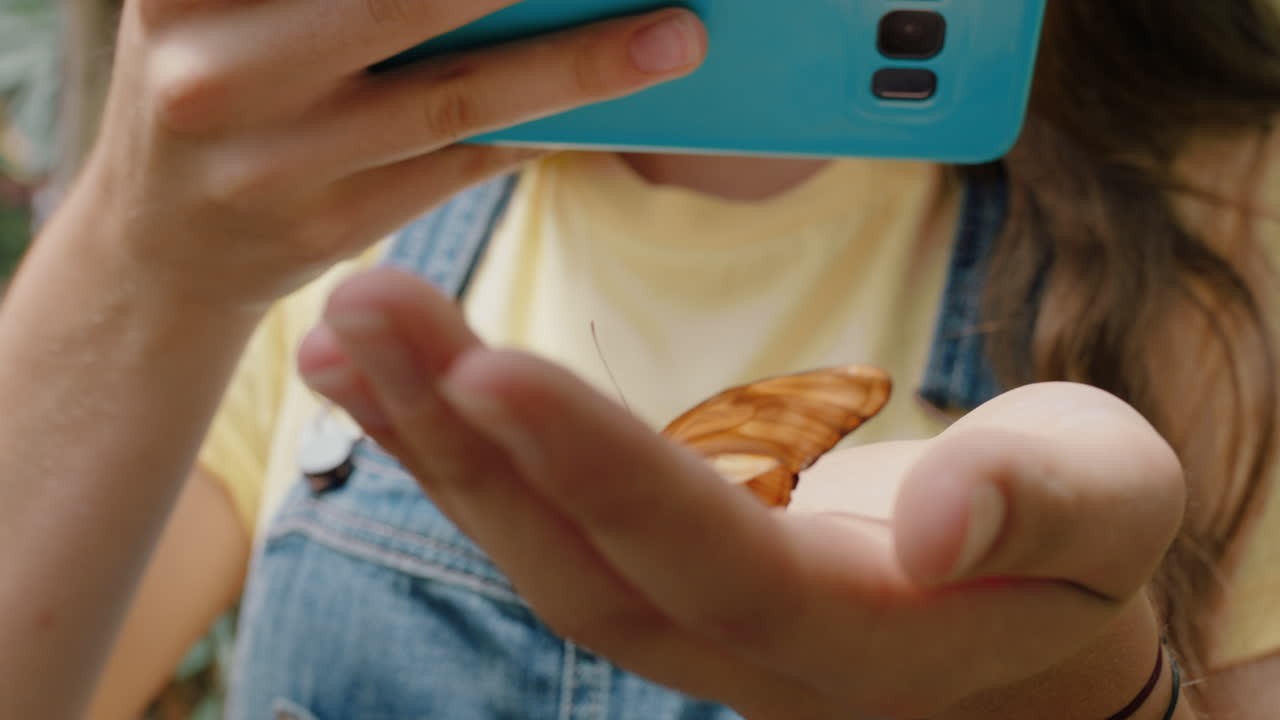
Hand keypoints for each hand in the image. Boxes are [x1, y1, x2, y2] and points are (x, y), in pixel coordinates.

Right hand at [66, 0, 704, 308]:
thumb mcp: (234, 8)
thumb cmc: (226, 81)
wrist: (161, 243)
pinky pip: (461, 168)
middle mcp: (211, 64)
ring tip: (678, 36)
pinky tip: (607, 100)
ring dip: (582, 63)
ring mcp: (269, 162)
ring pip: (459, 98)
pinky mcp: (327, 231)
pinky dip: (541, 128)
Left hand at [300, 268, 1186, 719]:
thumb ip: (1039, 508)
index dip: (602, 472)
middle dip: (470, 441)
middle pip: (583, 564)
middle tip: (369, 312)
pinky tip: (392, 382)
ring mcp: (693, 630)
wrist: (1025, 634)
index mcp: (862, 634)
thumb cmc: (1074, 549)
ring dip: (437, 443)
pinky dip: (461, 453)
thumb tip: (941, 522)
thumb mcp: (1106, 503)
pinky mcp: (662, 586)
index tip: (490, 368)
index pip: (714, 558)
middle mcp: (749, 653)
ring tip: (350, 334)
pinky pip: (544, 528)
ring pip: (540, 555)